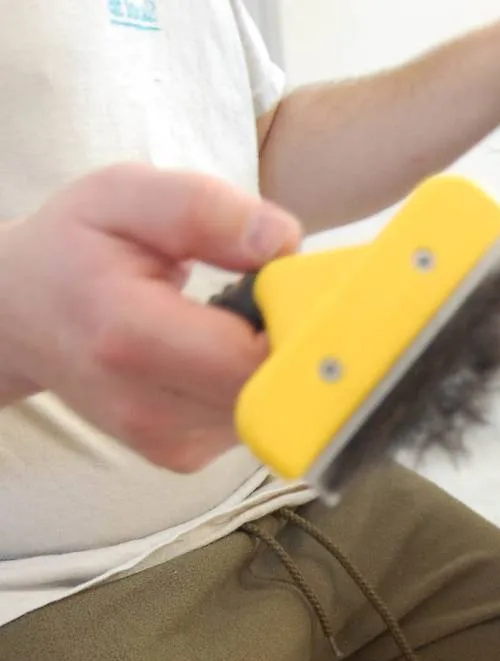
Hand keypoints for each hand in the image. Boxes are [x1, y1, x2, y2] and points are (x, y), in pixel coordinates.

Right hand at [0, 162, 302, 471]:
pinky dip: (255, 384)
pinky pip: (254, 420)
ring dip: (275, 364)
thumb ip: (202, 209)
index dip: (298, 324)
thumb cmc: (75, 249)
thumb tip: (282, 242)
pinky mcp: (184, 456)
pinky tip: (224, 351)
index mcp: (129, 337)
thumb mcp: (124, 195)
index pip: (252, 357)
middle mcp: (147, 406)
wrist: (19, 316)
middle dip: (295, 342)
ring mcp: (167, 441)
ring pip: (272, 409)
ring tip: (239, 320)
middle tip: (277, 295)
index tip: (303, 287)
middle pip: (273, 391)